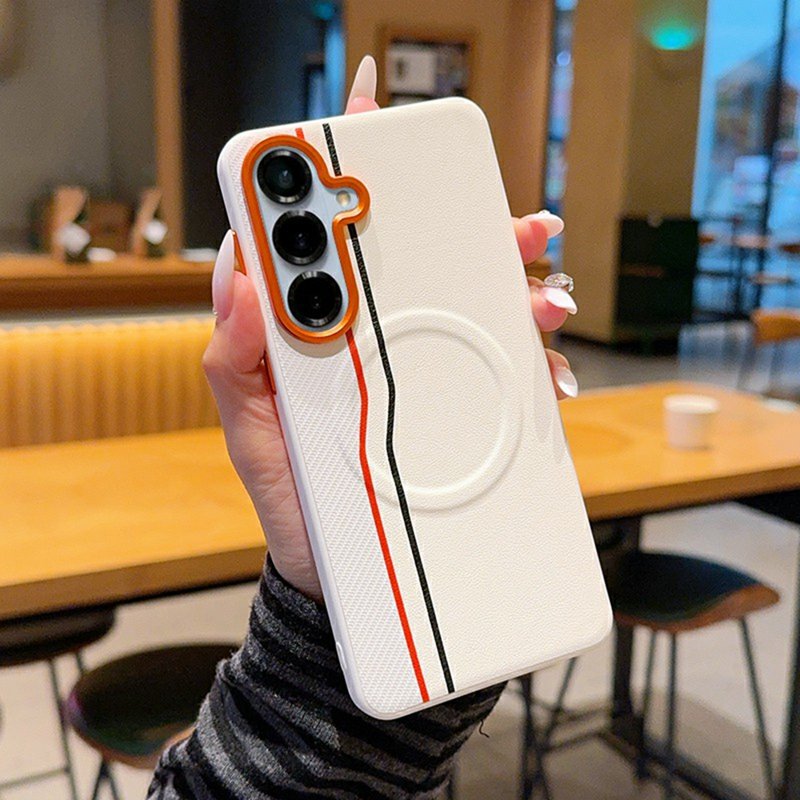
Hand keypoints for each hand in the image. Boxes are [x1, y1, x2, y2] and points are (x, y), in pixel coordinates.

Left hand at [204, 56, 578, 601]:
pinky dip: (529, 354)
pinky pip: (499, 374)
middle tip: (502, 219)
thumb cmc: (291, 498)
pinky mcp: (456, 417)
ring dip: (511, 283)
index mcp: (317, 337)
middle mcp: (373, 345)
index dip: (349, 183)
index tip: (368, 126)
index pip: (332, 250)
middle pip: (417, 267)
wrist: (338, 578)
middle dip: (460, 228)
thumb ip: (232, 357)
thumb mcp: (247, 429)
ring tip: (539, 283)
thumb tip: (242, 277)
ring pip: (471, 310)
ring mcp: (420, 379)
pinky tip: (545, 351)